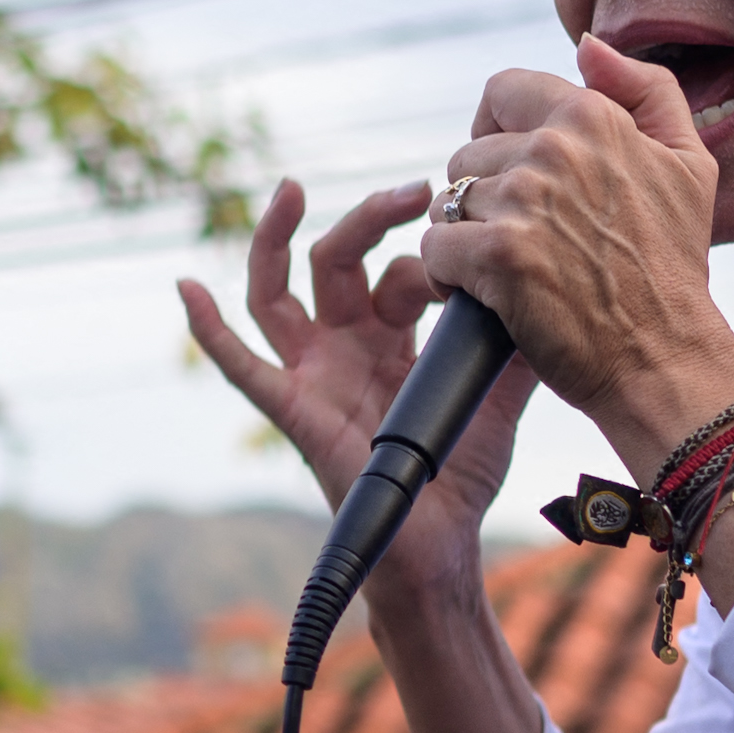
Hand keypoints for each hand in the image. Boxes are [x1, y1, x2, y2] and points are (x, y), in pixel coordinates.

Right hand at [177, 175, 539, 600]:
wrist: (440, 544)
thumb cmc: (461, 475)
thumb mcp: (500, 397)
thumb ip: (516, 347)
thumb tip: (548, 291)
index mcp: (390, 337)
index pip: (399, 270)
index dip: (432, 260)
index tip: (474, 258)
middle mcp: (345, 345)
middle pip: (336, 258)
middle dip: (370, 216)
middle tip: (416, 189)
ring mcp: (313, 373)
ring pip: (276, 291)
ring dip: (275, 237)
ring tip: (290, 188)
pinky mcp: (293, 409)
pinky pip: (241, 367)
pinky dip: (209, 329)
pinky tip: (185, 288)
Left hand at [418, 40, 733, 471]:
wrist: (665, 357)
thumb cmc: (672, 266)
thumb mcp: (689, 162)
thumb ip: (647, 89)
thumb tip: (588, 46)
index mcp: (593, 115)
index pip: (501, 92)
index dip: (496, 131)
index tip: (514, 173)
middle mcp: (556, 149)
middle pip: (468, 154)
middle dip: (483, 197)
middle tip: (521, 240)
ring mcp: (525, 201)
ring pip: (448, 204)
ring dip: (465, 240)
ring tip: (506, 272)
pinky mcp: (498, 256)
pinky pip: (435, 250)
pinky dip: (449, 278)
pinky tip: (485, 296)